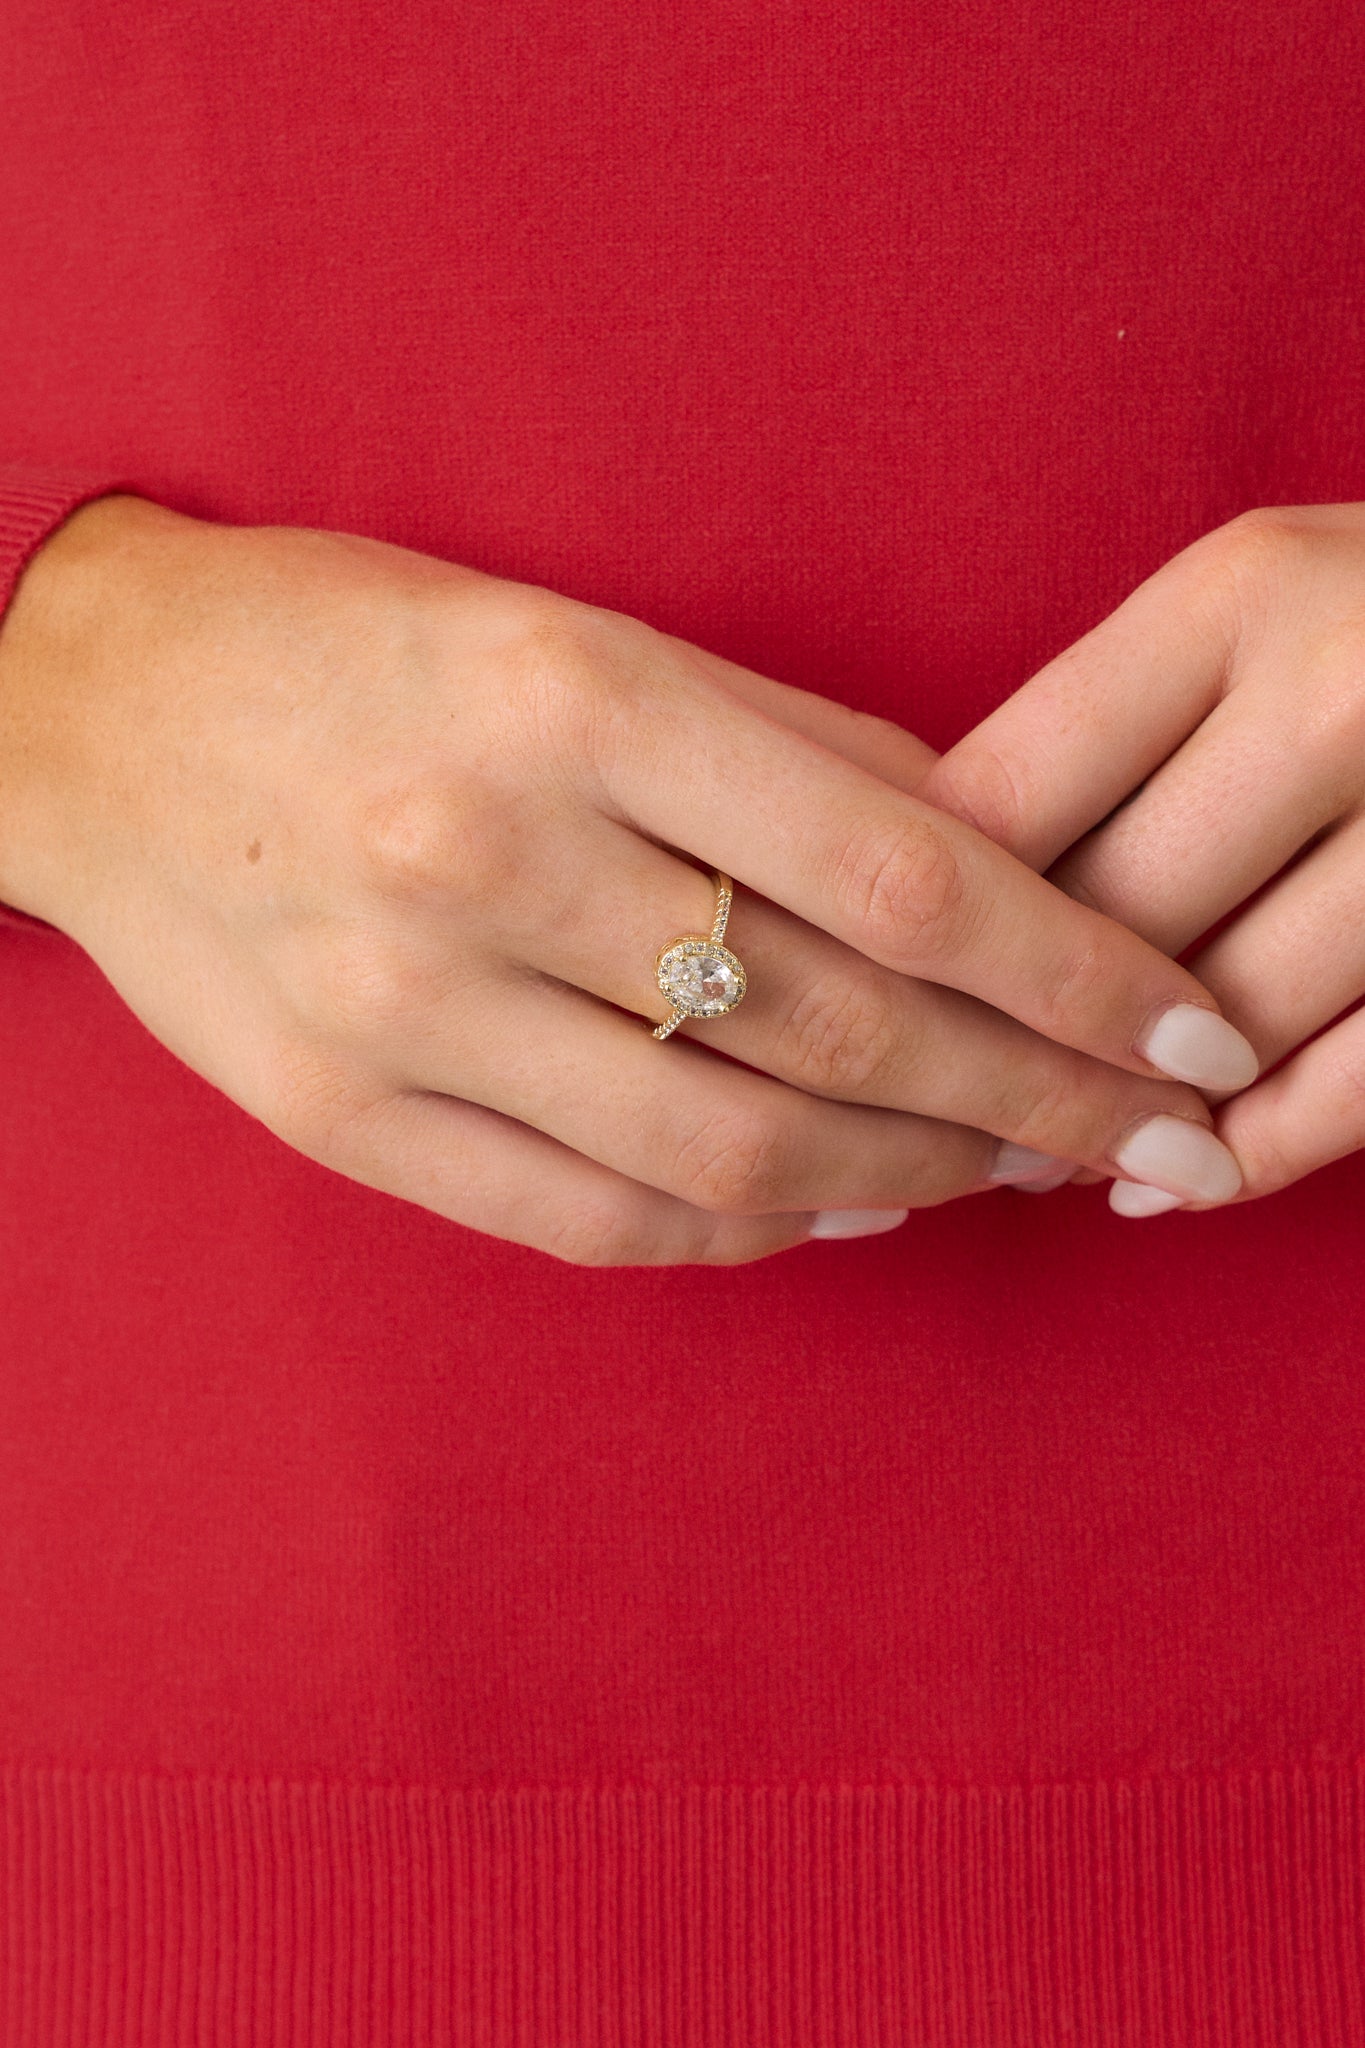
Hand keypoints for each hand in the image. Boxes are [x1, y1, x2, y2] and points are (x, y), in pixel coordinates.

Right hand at [0, 495, 1252, 1263]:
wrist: (98, 720)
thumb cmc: (365, 645)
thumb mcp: (580, 632)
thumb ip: (789, 747)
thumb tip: (990, 863)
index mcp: (575, 698)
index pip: (904, 876)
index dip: (1081, 974)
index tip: (1190, 1031)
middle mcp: (488, 858)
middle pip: (841, 1029)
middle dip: (1035, 1098)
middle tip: (1145, 1131)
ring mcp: (402, 1009)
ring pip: (729, 1152)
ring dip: (908, 1176)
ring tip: (1007, 1169)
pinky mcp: (341, 1119)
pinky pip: (594, 1219)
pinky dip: (745, 1231)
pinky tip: (836, 1207)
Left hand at [918, 503, 1364, 1215]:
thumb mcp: (1250, 607)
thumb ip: (1108, 727)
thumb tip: (934, 907)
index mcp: (1242, 593)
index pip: (1006, 795)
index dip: (915, 920)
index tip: (866, 994)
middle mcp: (1349, 691)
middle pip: (1108, 919)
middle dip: (1010, 1036)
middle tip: (940, 1111)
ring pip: (1232, 1018)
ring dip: (1128, 1113)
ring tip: (1052, 1153)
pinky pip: (1364, 1078)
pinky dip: (1264, 1150)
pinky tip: (1190, 1178)